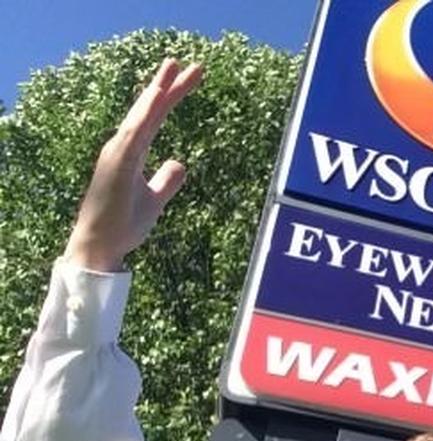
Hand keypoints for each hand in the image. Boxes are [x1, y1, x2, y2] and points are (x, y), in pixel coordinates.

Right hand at [62, 59, 203, 271]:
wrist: (101, 246)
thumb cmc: (123, 224)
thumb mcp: (155, 200)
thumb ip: (166, 181)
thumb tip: (180, 163)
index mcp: (133, 152)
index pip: (156, 118)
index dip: (172, 97)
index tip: (190, 76)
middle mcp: (123, 147)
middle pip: (150, 111)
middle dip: (168, 86)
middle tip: (188, 63)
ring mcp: (118, 153)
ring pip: (142, 116)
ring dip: (157, 91)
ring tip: (173, 66)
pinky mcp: (117, 164)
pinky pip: (134, 134)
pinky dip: (145, 114)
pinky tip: (157, 96)